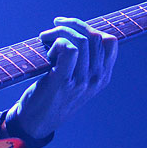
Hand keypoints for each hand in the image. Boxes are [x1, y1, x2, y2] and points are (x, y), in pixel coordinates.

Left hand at [7, 17, 117, 139]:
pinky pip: (68, 49)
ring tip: (46, 38)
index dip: (89, 28)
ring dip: (60, 31)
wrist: (36, 122)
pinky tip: (47, 50)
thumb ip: (85, 62)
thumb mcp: (78, 81)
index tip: (70, 26)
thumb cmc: (54, 96)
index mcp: (103, 76)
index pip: (110, 41)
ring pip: (81, 40)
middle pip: (94, 36)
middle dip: (72, 25)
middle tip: (54, 28)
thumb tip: (79, 30)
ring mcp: (81, 81)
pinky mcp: (62, 82)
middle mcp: (96, 79)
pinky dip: (57, 42)